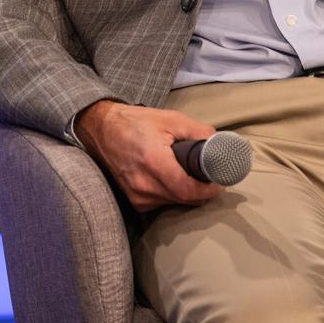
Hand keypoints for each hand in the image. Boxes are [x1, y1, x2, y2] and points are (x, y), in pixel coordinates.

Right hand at [74, 99, 223, 211]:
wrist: (102, 130)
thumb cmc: (135, 122)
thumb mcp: (170, 119)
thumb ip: (197, 131)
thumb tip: (218, 142)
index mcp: (153, 162)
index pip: (187, 190)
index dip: (208, 190)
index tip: (220, 182)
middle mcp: (143, 185)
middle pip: (183, 199)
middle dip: (202, 191)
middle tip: (212, 177)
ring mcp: (137, 196)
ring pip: (174, 203)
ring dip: (187, 193)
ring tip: (193, 175)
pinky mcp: (134, 201)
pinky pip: (162, 203)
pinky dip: (173, 194)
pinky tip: (175, 179)